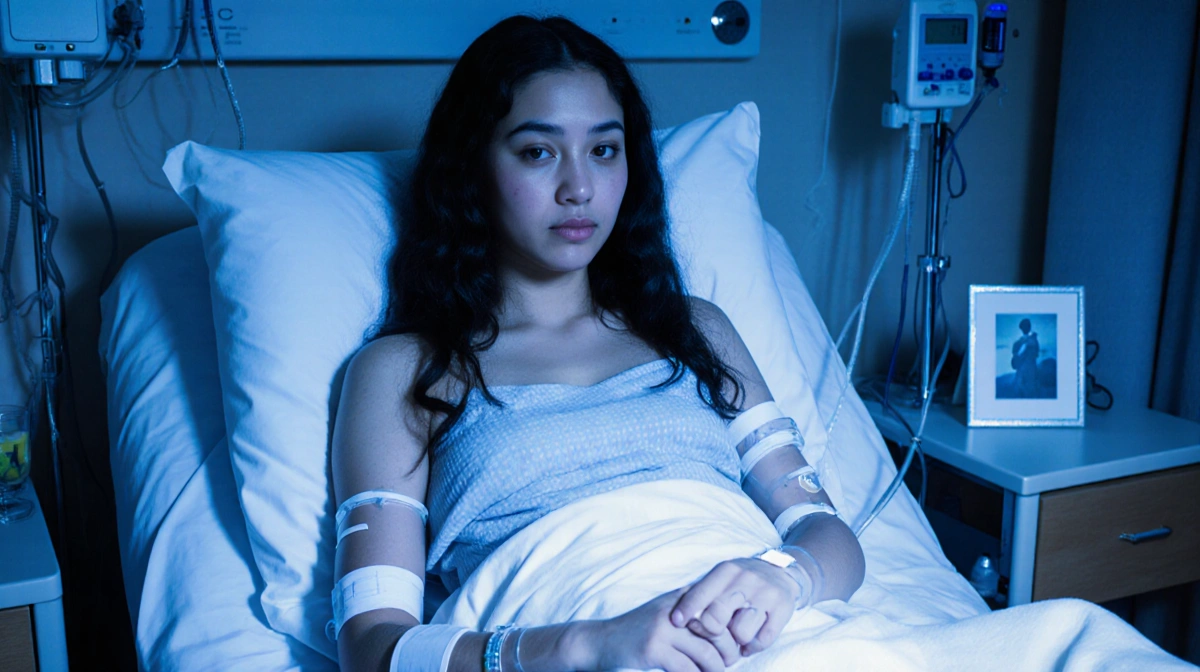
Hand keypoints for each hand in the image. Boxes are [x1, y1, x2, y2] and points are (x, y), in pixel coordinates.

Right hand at [586, 588, 740, 671]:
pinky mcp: (653, 649)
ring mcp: (663, 628)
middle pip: (719, 632)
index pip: (722, 610)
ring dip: (716, 670)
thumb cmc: (640, 631)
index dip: (734, 631)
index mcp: (682, 596)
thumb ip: (694, 614)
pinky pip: (687, 670)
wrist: (600, 641)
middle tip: (730, 664)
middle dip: (730, 653)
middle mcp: (674, 608)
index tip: (737, 645)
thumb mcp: (667, 613)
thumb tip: (733, 631)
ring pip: (707, 654)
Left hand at [669, 558, 798, 654]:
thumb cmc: (742, 579)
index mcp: (727, 571)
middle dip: (711, 632)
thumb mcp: (722, 577)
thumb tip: (677, 618)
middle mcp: (746, 580)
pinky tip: (750, 640)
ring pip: (741, 633)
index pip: (701, 593)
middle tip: (712, 635)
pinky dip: (753, 646)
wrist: (782, 572)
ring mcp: (766, 594)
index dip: (687, 610)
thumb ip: (702, 593)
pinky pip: (762, 640)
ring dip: (736, 641)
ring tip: (735, 635)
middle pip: (718, 616)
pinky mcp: (783, 609)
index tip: (677, 623)